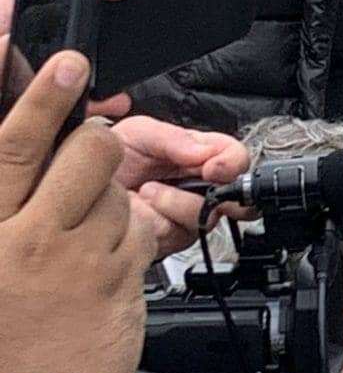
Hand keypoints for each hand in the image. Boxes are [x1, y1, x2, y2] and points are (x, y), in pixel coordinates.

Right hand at [0, 47, 156, 372]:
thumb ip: (6, 208)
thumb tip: (26, 154)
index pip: (10, 149)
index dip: (42, 100)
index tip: (68, 64)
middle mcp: (27, 240)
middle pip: (86, 154)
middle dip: (97, 146)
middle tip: (89, 158)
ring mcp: (79, 263)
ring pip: (119, 193)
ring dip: (111, 204)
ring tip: (83, 241)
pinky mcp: (120, 284)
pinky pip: (140, 233)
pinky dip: (130, 241)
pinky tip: (104, 270)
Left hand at [111, 118, 249, 258]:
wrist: (78, 189)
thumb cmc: (108, 159)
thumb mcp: (139, 133)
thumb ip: (173, 138)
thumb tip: (205, 151)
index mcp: (199, 155)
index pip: (235, 157)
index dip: (231, 162)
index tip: (213, 166)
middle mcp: (198, 185)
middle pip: (235, 194)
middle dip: (221, 190)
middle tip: (200, 180)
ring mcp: (186, 215)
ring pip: (206, 216)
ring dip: (176, 202)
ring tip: (149, 190)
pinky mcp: (170, 239)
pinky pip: (178, 234)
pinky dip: (158, 220)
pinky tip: (143, 209)